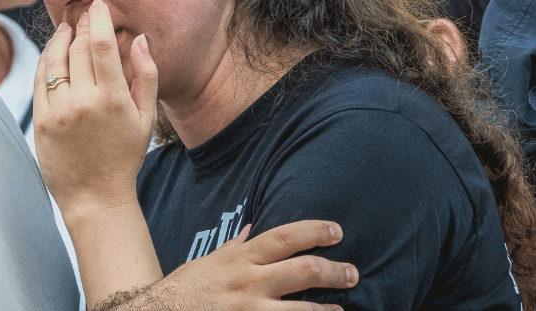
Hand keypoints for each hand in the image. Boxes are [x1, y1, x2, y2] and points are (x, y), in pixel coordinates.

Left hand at [33, 0, 157, 214]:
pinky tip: (53, 52)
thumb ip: (146, 75)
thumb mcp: (146, 117)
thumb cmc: (125, 155)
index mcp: (113, 100)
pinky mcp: (42, 121)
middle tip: (84, 16)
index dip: (98, 19)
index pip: (102, 45)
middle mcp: (84, 102)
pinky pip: (40, 80)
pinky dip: (46, 60)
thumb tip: (140, 38)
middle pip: (78, 49)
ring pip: (55, 60)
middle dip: (81, 27)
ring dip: (60, 39)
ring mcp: (59, 112)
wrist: (95, 196)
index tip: (98, 5)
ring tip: (66, 28)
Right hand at [97, 220, 358, 310]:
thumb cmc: (183, 291)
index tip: (336, 232)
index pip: (284, 238)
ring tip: (343, 308)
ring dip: (327, 310)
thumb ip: (231, 250)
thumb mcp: (205, 264)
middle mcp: (248, 283)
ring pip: (301, 310)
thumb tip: (249, 232)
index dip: (313, 232)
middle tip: (353, 273)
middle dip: (333, 271)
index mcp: (239, 261)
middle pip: (302, 270)